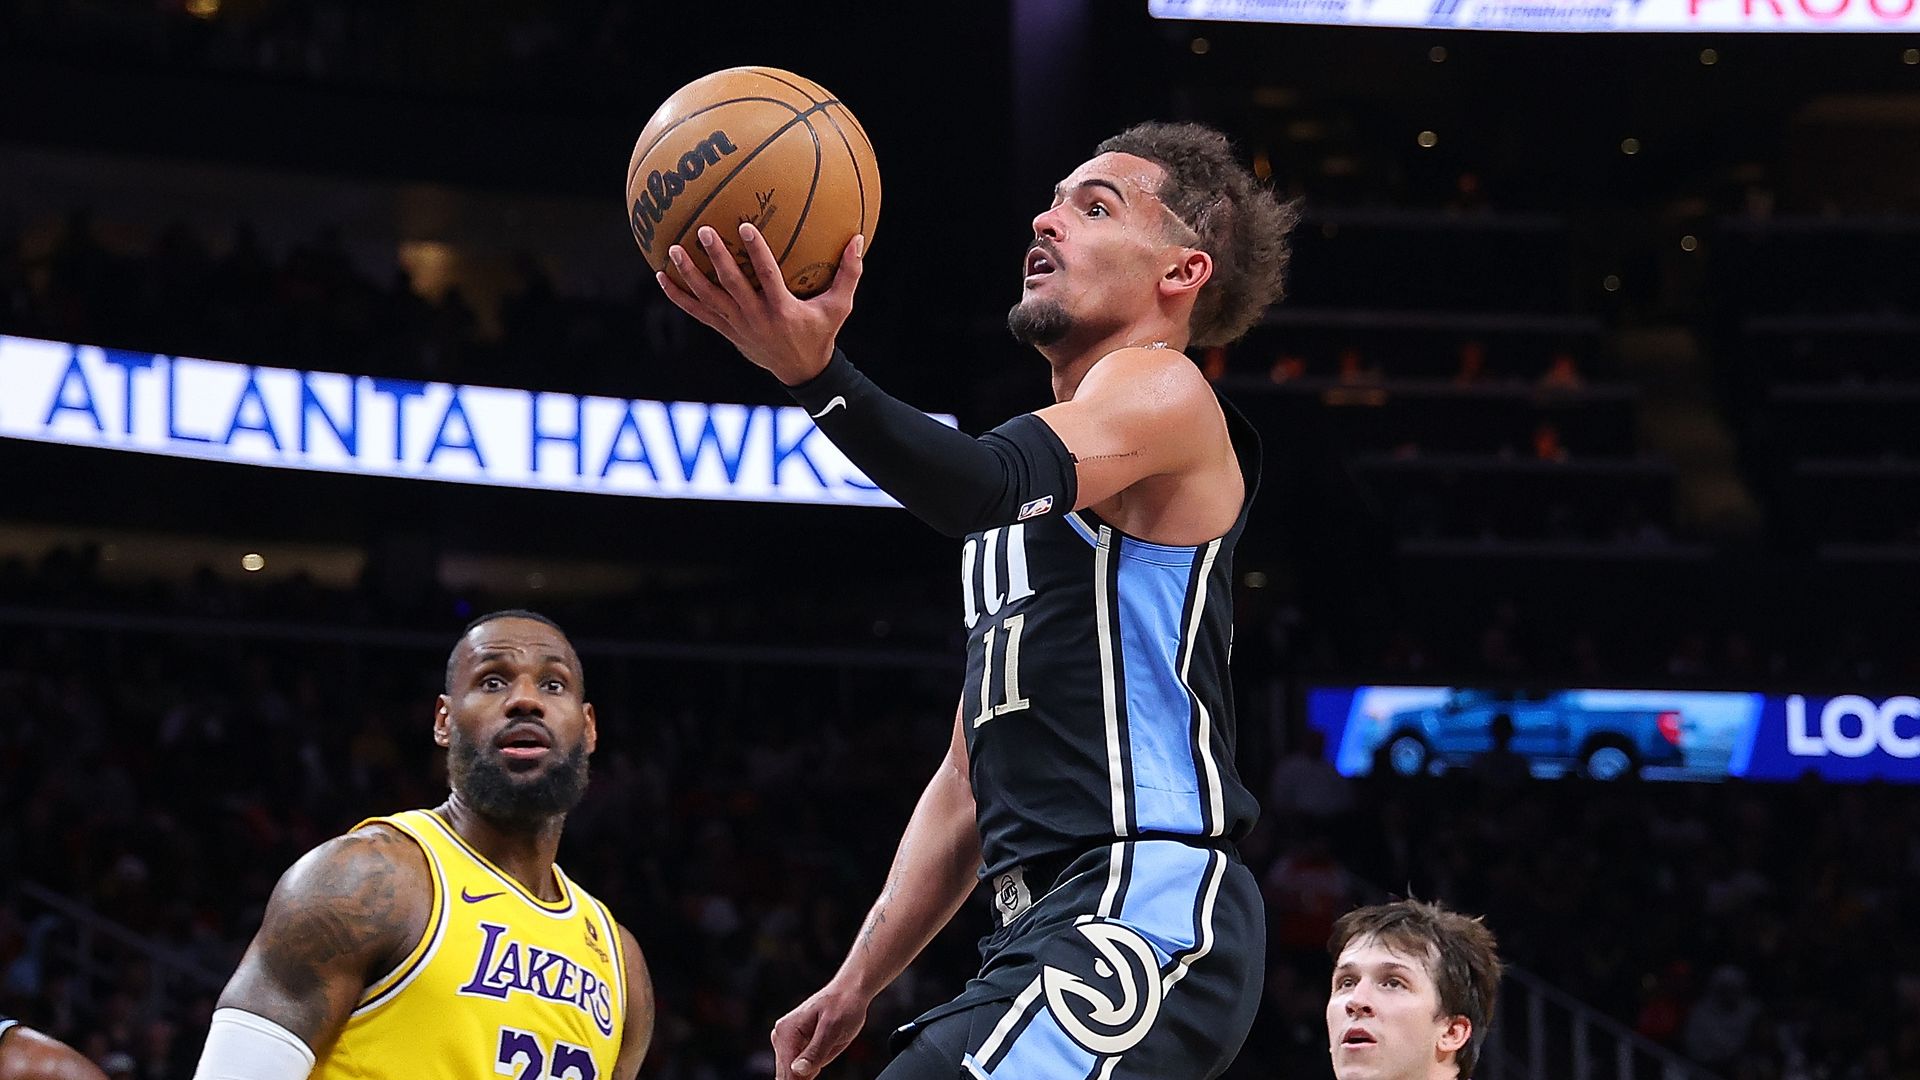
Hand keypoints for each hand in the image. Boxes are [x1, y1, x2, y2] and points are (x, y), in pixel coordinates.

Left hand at [656, 223, 864, 385]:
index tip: (745, 226)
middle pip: (732, 285)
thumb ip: (849, 273)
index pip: (767, 277)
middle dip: (717, 258)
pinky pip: (698, 312)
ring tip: (674, 250)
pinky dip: (679, 296)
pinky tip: (662, 277)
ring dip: (690, 275)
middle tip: (704, 231)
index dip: (756, 252)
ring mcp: (737, 325)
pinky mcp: (726, 331)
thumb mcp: (840, 307)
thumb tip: (858, 238)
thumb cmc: (821, 333)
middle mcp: (756, 318)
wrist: (801, 371)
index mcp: (783, 310)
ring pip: (709, 298)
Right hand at [770, 982, 868, 1079]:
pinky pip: (798, 1067)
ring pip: (791, 1073)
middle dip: (803, 1078)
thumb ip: (815, 1051)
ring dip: (807, 1074)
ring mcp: (786, 1040)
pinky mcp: (794, 1044)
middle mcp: (781, 1035)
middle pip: (787, 1074)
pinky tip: (822, 1056)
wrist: (849, 991)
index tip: (815, 1073)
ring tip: (826, 1051)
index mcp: (787, 1031)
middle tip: (824, 1059)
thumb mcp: (833, 1029)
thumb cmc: (844, 1005)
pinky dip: (809, 1070)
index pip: (788, 1071)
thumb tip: (798, 1070)